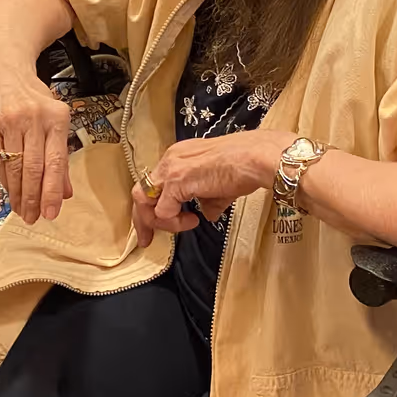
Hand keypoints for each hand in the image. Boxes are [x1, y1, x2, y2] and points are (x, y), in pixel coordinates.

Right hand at [0, 62, 72, 224]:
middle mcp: (33, 119)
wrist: (5, 69)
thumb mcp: (54, 118)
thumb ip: (60, 154)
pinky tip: (10, 191)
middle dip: (34, 198)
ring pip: (14, 167)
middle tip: (33, 217)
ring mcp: (9, 122)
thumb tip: (64, 191)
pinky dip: (4, 179)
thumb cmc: (33, 96)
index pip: (56, 162)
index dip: (52, 191)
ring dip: (18, 193)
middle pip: (33, 168)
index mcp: (56, 118)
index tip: (51, 213)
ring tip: (21, 210)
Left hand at [133, 130, 295, 248]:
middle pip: (140, 192)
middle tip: (146, 239)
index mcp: (178, 157)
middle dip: (142, 220)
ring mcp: (171, 170)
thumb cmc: (245, 167)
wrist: (255, 158)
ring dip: (158, 221)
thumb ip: (207, 199)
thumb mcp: (220, 185)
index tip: (157, 225)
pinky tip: (193, 220)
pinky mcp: (177, 182)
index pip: (154, 184)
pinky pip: (162, 211)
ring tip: (185, 224)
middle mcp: (170, 160)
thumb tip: (206, 214)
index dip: (153, 206)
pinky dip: (174, 222)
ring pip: (144, 201)